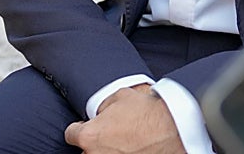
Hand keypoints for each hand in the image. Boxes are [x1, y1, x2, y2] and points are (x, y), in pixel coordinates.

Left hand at [64, 85, 184, 153]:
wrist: (172, 130)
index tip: (86, 127)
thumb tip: (101, 111)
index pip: (71, 133)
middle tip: (114, 133)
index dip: (80, 127)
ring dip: (109, 151)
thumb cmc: (148, 114)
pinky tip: (133, 149)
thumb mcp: (121, 96)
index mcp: (89, 136)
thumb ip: (103, 106)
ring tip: (126, 142)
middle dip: (97, 141)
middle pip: (86, 150)